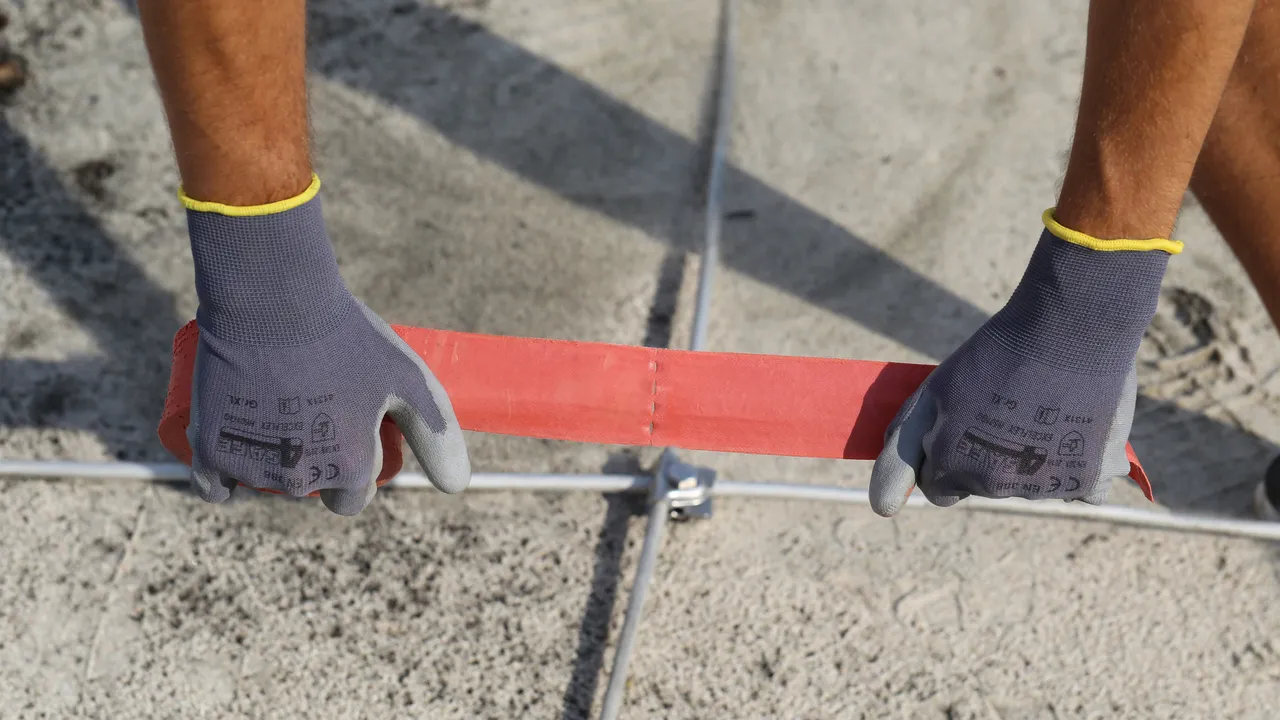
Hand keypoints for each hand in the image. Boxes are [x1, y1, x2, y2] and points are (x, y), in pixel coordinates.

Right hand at [183, 176, 469, 514]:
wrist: (274, 298)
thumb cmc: (349, 338)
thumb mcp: (410, 381)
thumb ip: (438, 436)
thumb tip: (458, 486)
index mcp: (349, 471)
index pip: (352, 498)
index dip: (354, 467)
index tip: (349, 432)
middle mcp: (300, 478)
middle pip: (310, 487)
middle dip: (315, 460)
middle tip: (314, 410)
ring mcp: (251, 465)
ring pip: (265, 479)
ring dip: (272, 459)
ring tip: (279, 406)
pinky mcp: (209, 446)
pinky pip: (215, 483)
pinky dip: (224, 473)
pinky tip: (237, 447)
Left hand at [869, 211, 1179, 515]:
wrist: (1069, 328)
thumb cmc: (991, 357)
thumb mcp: (929, 396)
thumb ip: (900, 454)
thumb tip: (882, 509)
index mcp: (952, 469)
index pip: (940, 488)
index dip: (949, 455)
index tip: (968, 423)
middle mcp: (995, 488)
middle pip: (984, 486)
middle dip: (988, 456)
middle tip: (1008, 408)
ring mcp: (1043, 488)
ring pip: (1030, 486)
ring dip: (1033, 458)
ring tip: (1044, 409)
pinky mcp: (1089, 482)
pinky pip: (1079, 486)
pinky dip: (1079, 463)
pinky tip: (1078, 426)